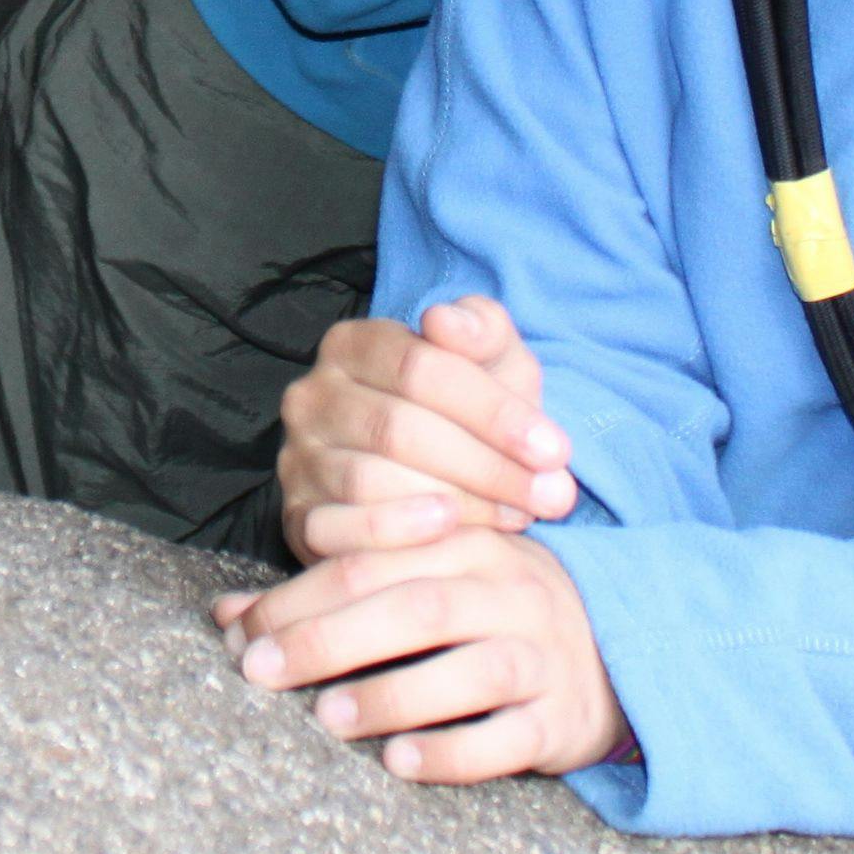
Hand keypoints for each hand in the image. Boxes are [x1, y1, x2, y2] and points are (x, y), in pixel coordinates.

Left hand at [220, 527, 629, 784]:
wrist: (616, 649)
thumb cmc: (487, 612)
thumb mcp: (422, 581)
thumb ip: (331, 592)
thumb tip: (224, 615)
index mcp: (465, 545)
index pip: (371, 560)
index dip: (297, 595)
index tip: (236, 632)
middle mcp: (506, 593)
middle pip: (413, 607)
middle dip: (327, 639)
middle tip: (259, 672)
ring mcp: (540, 657)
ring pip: (468, 670)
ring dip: (391, 693)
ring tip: (327, 716)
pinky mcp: (559, 721)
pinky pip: (508, 737)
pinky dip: (452, 752)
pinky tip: (400, 761)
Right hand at [252, 297, 577, 566]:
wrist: (442, 482)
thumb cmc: (472, 416)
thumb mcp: (492, 363)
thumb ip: (482, 330)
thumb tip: (445, 321)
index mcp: (354, 344)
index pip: (420, 369)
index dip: (493, 411)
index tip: (555, 449)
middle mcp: (313, 397)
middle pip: (398, 429)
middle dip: (486, 465)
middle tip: (551, 495)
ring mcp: (298, 459)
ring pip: (372, 482)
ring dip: (457, 503)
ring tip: (518, 516)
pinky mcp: (299, 517)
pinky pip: (338, 529)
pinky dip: (396, 533)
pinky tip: (449, 530)